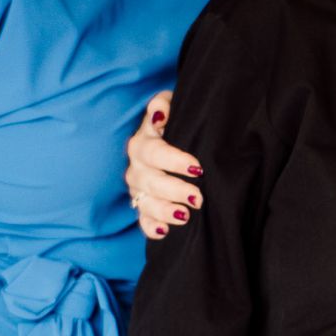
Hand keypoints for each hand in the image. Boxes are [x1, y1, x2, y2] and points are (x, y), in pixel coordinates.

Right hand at [124, 91, 202, 238]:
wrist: (173, 139)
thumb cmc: (176, 122)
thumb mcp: (172, 106)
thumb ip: (164, 103)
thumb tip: (158, 113)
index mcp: (144, 143)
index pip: (155, 153)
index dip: (174, 161)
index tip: (197, 169)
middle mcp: (137, 167)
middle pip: (151, 181)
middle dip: (174, 191)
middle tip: (197, 198)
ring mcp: (138, 188)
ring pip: (145, 203)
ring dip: (164, 211)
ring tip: (185, 216)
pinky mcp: (142, 205)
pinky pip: (143, 220)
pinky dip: (152, 228)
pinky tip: (165, 232)